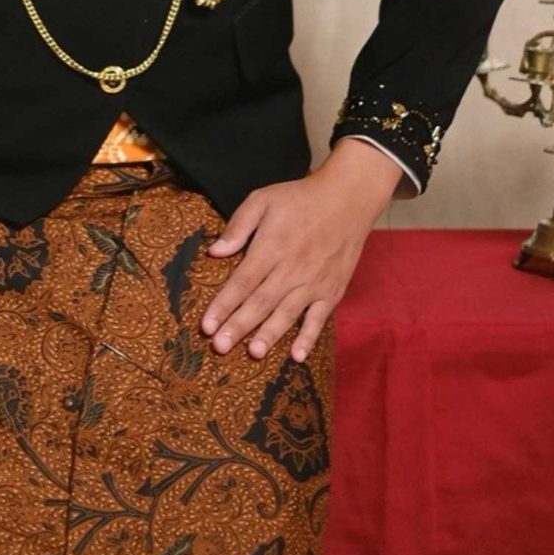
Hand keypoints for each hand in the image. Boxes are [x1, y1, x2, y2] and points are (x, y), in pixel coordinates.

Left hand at [201, 139, 402, 361]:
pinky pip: (319, 318)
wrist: (347, 199)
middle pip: (260, 303)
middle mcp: (292, 269)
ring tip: (253, 353)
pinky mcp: (333, 291)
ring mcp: (314, 283)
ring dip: (269, 335)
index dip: (223, 305)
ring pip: (287, 314)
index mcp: (271, 248)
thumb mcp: (263, 199)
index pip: (242, 282)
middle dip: (238, 326)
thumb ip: (239, 226)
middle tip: (219, 348)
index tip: (206, 326)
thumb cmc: (299, 198)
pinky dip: (309, 338)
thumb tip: (215, 252)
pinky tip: (296, 356)